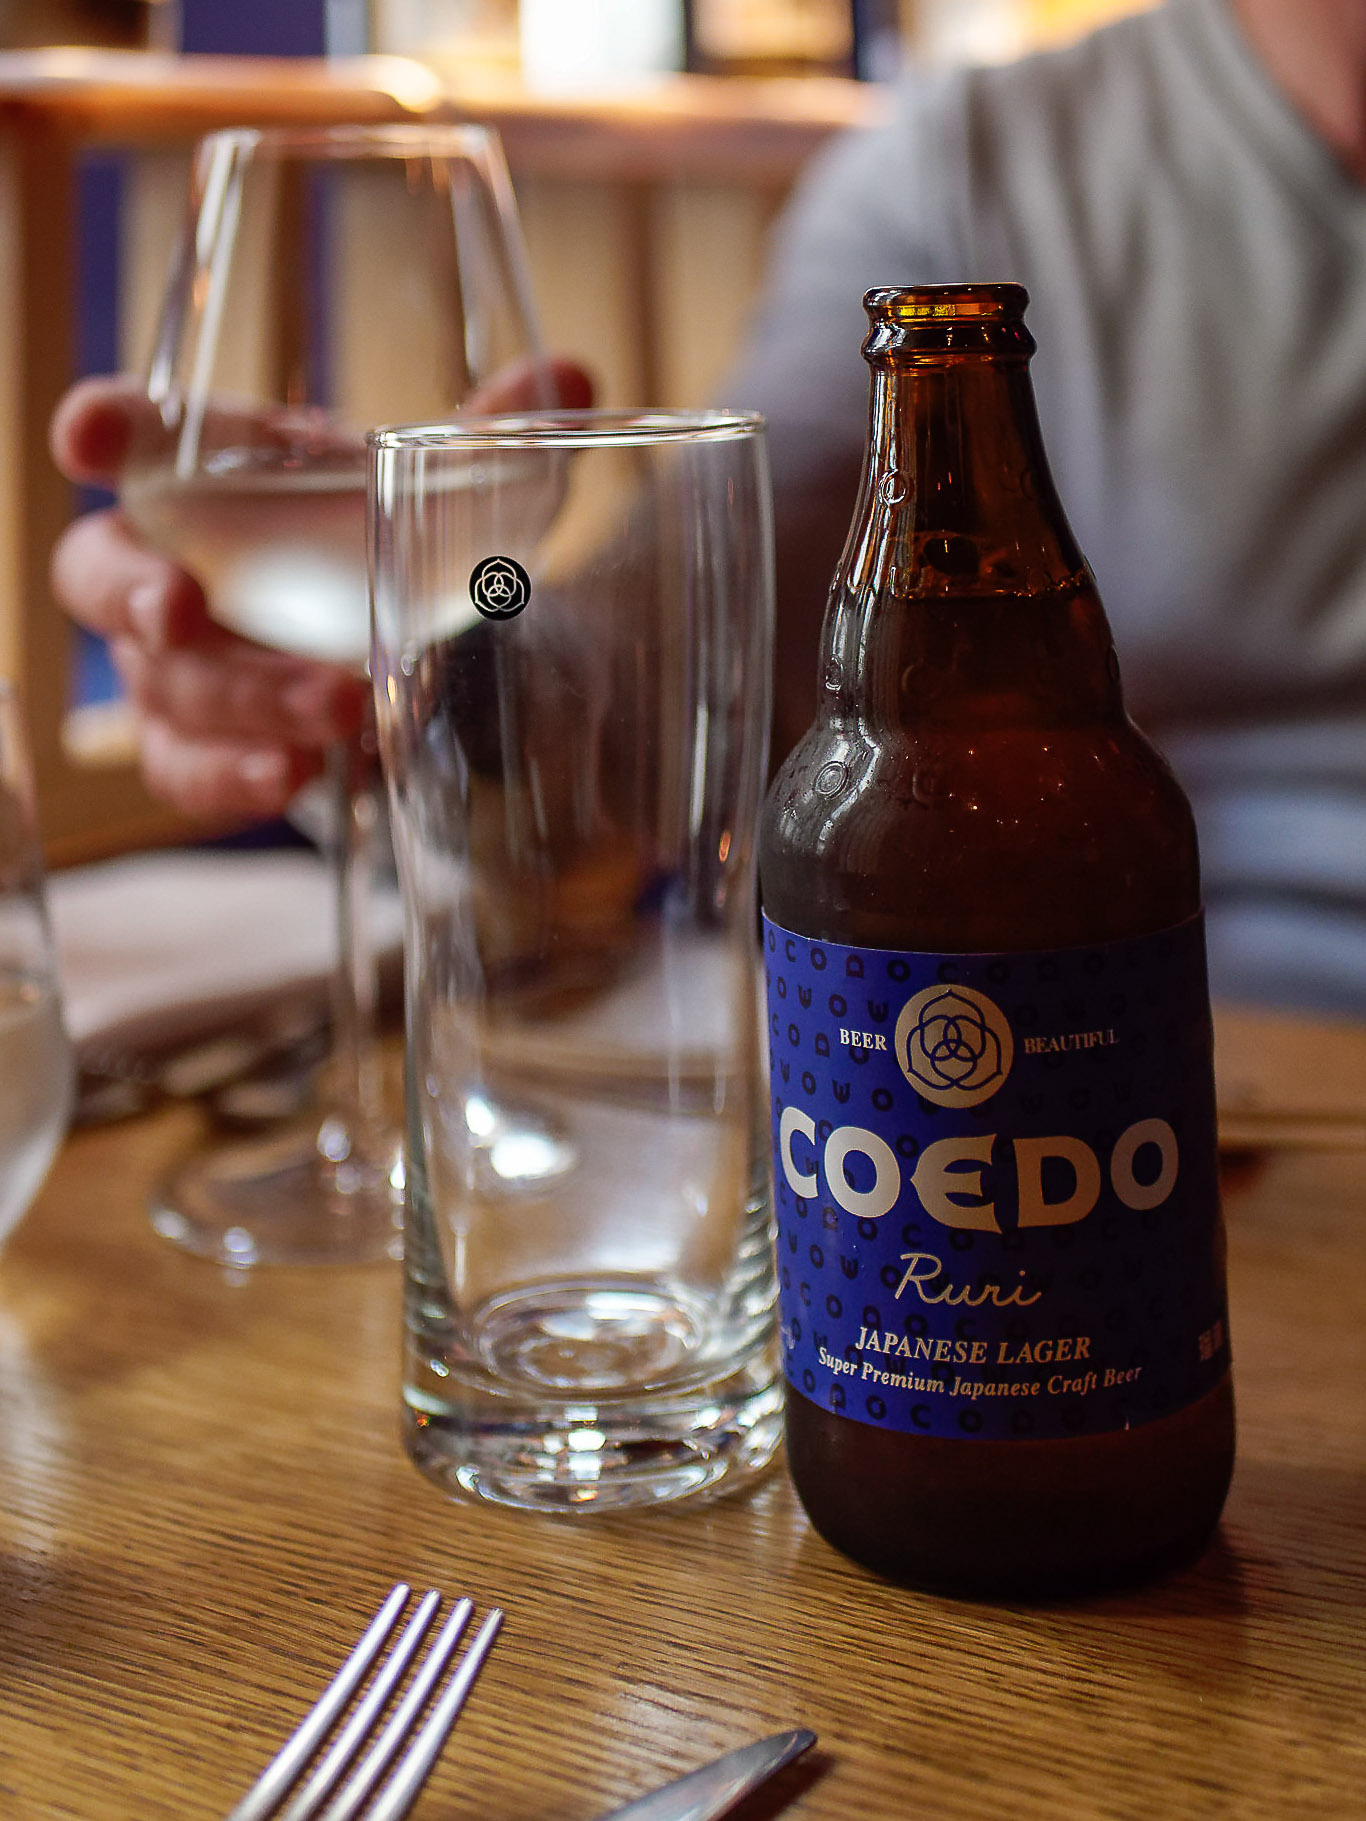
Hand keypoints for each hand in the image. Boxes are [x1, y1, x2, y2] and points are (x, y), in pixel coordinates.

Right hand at [48, 358, 594, 821]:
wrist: (420, 646)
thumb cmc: (393, 537)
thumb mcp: (450, 486)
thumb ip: (495, 434)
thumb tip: (567, 378)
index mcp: (218, 472)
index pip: (138, 440)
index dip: (104, 432)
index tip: (87, 435)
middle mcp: (173, 564)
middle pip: (102, 576)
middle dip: (135, 594)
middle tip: (183, 611)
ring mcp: (179, 667)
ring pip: (163, 686)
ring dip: (242, 699)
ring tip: (338, 705)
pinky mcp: (204, 746)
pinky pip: (189, 770)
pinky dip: (236, 778)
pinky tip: (295, 775)